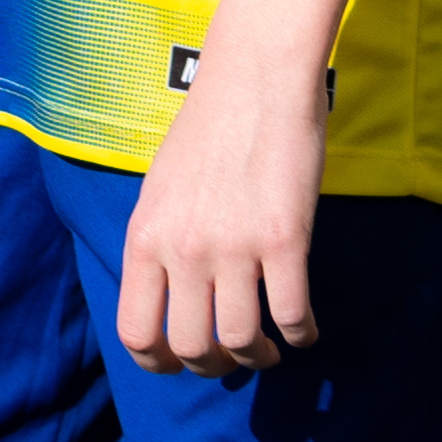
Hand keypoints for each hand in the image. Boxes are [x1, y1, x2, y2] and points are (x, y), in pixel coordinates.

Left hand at [117, 41, 324, 375]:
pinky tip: (306, 329)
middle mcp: (183, 248)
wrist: (255, 77)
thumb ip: (160, 243)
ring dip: (258, 355)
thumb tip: (169, 299)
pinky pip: (293, 316)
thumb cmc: (208, 128)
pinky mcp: (285, 240)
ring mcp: (234, 246)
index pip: (136, 332)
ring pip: (241, 340)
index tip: (181, 362)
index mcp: (144, 237)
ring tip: (269, 346)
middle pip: (191, 348)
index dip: (159, 363)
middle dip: (214, 364)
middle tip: (234, 353)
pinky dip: (302, 335)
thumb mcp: (160, 189)